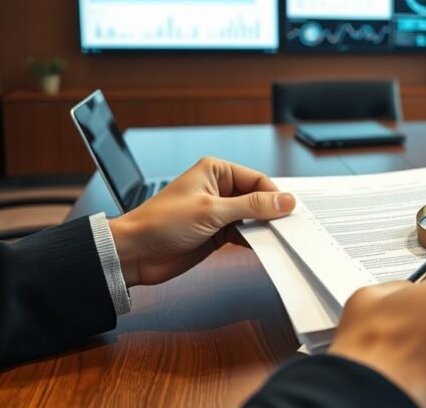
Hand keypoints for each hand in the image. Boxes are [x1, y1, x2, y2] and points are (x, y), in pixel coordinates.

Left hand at [109, 157, 295, 286]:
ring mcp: (219, 212)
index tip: (290, 212)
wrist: (135, 254)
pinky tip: (264, 246)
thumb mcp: (212, 211)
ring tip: (279, 238)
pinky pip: (244, 233)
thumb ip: (252, 206)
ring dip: (264, 228)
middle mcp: (219, 188)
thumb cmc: (162, 223)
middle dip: (271, 212)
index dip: (275, 196)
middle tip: (288, 227)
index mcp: (216, 171)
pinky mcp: (217, 232)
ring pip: (253, 217)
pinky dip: (254, 239)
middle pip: (258, 198)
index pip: (258, 180)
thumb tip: (285, 200)